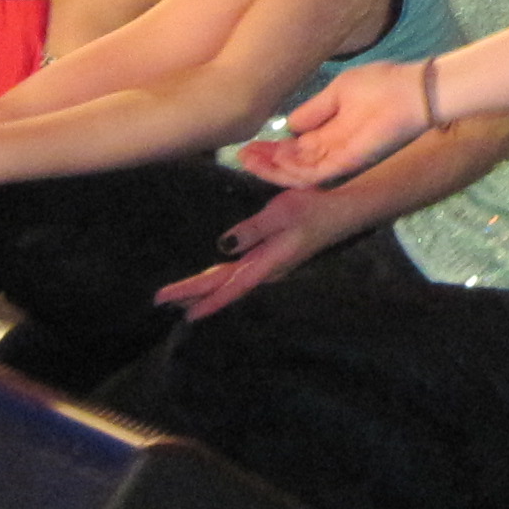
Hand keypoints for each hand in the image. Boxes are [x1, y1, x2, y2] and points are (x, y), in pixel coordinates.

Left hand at [156, 187, 346, 319]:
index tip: (168, 300)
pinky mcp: (274, 257)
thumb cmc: (316, 208)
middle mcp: (265, 270)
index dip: (195, 294)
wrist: (347, 212)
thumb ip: (252, 229)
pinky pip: (239, 274)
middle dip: (192, 295)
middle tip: (161, 301)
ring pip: (230, 282)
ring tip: (181, 298)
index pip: (223, 285)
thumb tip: (223, 246)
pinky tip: (216, 279)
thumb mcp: (282, 212)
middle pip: (222, 286)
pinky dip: (221, 281)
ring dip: (205, 290)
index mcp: (266, 263)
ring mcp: (270, 265)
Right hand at [242, 60, 435, 188]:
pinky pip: (313, 174)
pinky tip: (270, 161)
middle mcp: (333, 150)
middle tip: (240, 155)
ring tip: (247, 159)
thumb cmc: (383, 85)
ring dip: (271, 168)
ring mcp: (340, 158)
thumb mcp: (338, 92)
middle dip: (265, 161)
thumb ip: (314, 110)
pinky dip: (290, 171)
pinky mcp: (348, 163)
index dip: (272, 148)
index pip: (296, 147)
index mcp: (332, 132)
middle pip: (292, 164)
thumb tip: (289, 124)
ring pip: (297, 173)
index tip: (249, 143)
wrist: (413, 90)